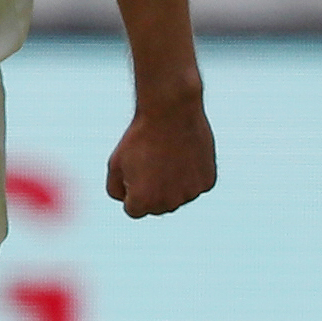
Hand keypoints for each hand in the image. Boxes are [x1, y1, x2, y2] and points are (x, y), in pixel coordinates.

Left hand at [106, 95, 216, 218]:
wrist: (170, 111)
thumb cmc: (139, 137)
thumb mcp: (115, 163)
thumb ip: (115, 190)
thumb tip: (128, 202)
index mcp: (143, 202)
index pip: (133, 209)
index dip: (130, 186)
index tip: (134, 166)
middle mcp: (168, 204)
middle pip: (157, 205)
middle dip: (152, 188)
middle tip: (152, 159)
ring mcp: (190, 194)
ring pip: (178, 196)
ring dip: (172, 183)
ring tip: (168, 155)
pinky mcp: (207, 183)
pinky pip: (195, 185)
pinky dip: (190, 174)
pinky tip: (184, 154)